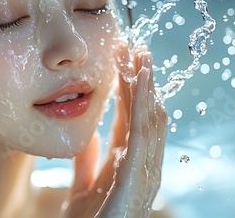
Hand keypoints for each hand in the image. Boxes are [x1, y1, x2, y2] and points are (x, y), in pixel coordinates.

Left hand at [65, 44, 167, 217]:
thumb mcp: (84, 186)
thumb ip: (89, 160)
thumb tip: (90, 136)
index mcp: (127, 163)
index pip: (132, 118)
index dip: (129, 88)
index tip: (123, 60)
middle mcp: (141, 164)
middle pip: (145, 114)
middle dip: (142, 81)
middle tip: (137, 48)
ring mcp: (144, 172)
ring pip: (150, 120)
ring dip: (148, 87)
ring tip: (143, 57)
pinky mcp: (138, 179)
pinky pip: (143, 136)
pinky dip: (145, 106)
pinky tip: (143, 82)